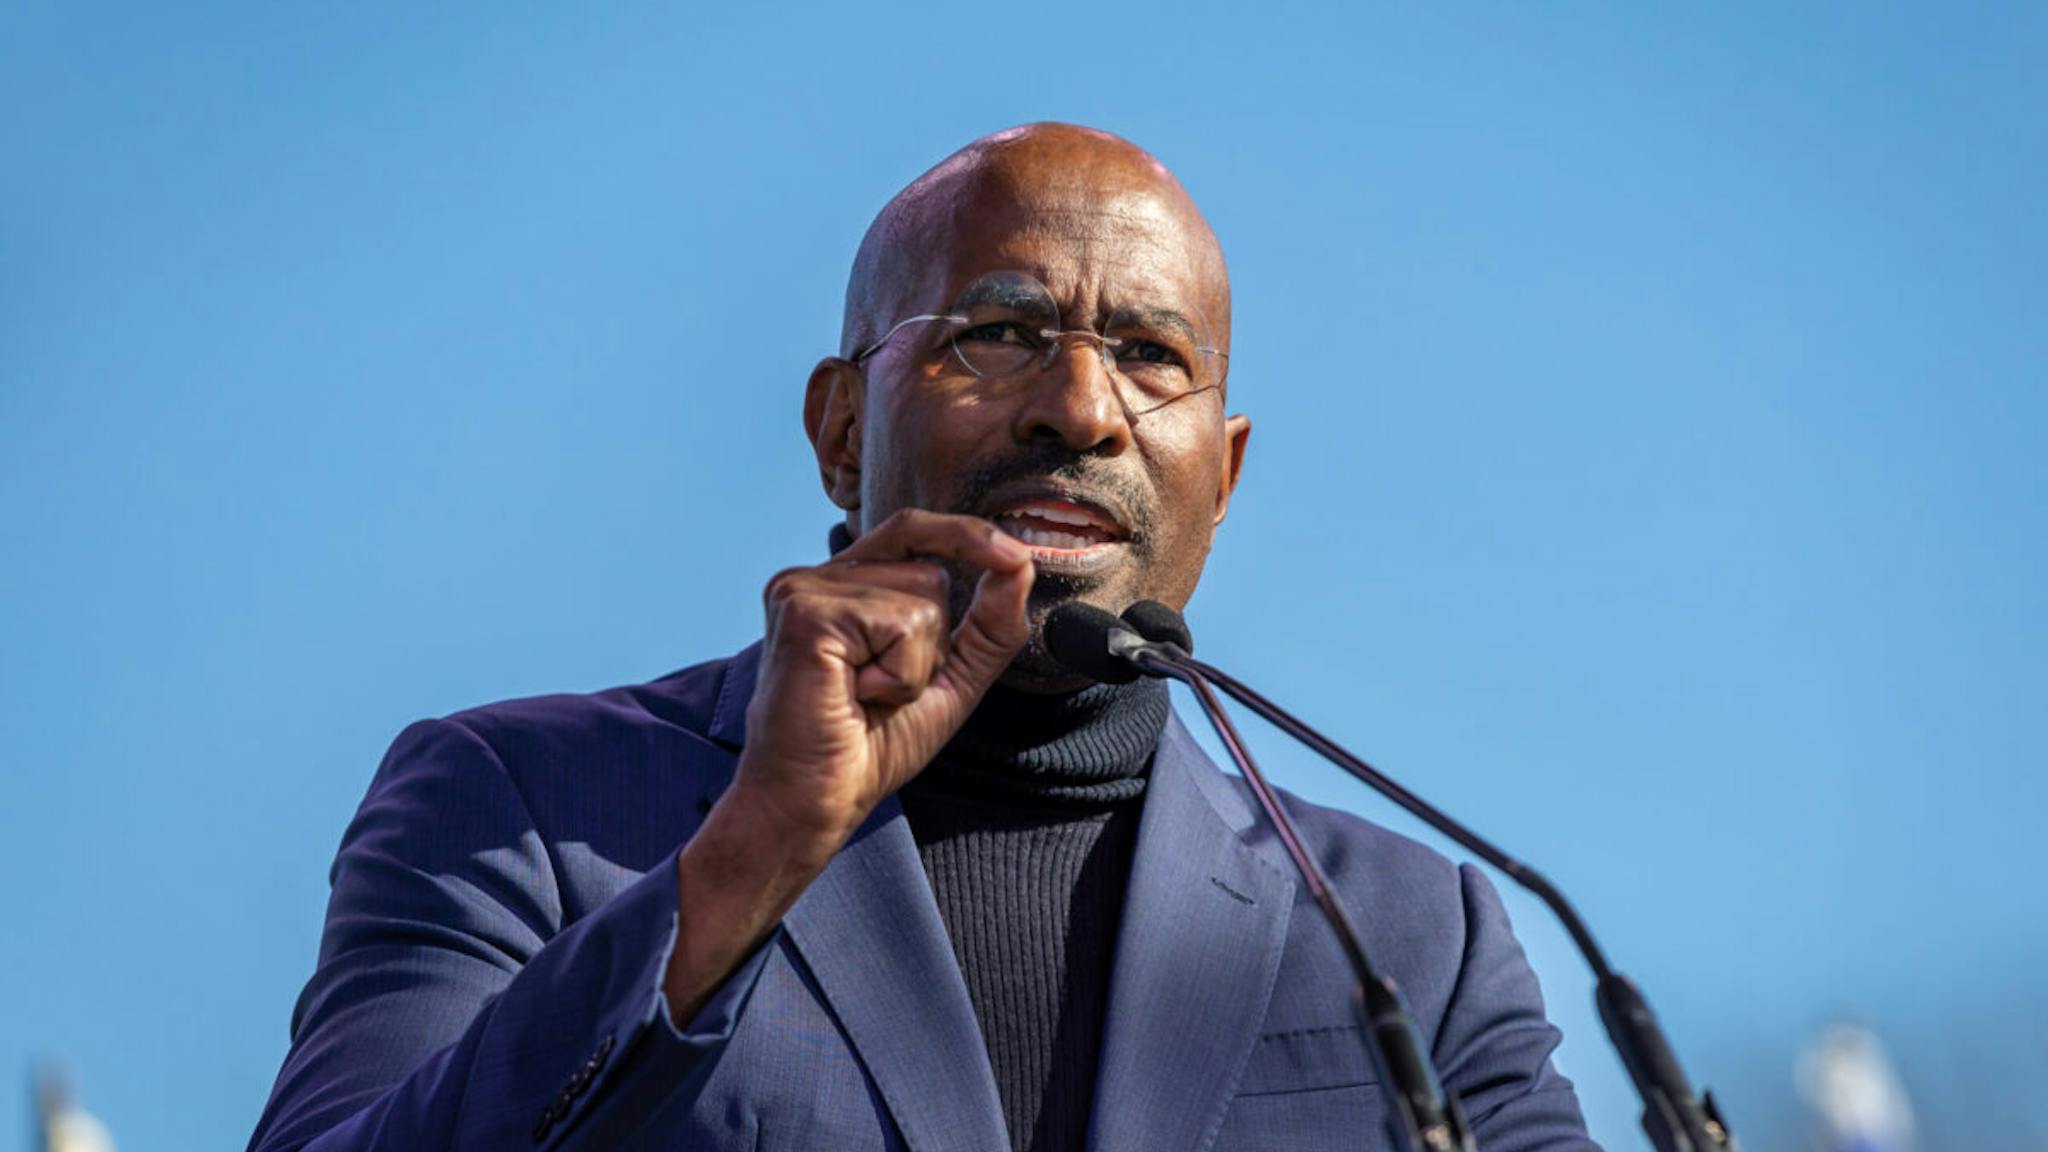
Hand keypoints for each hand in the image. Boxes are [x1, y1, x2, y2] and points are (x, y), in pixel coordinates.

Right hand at [662, 509, 1030, 1021]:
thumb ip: (988, 624)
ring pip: (923, 593)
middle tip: (885, 688)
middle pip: (930, 568)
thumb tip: (1021, 565)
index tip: (1014, 555)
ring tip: (868, 694)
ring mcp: (805, 588)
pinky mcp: (805, 610)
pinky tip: (858, 695)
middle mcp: (817, 578)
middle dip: (935, 640)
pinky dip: (900, 672)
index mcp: (842, 585)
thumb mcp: (949, 678)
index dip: (965, 534)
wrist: (815, 801)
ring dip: (917, 662)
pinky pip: (901, 621)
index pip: (911, 530)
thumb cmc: (870, 746)